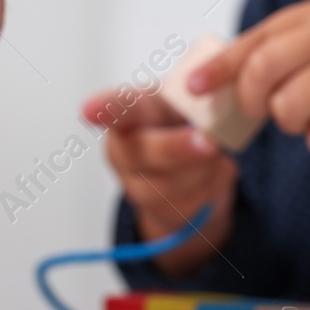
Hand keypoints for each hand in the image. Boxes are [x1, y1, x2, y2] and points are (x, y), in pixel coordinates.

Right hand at [81, 90, 235, 277]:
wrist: (191, 159)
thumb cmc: (184, 115)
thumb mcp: (190, 98)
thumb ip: (199, 103)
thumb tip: (214, 121)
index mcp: (132, 110)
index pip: (116, 107)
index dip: (104, 108)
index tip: (90, 110)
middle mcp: (124, 148)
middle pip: (145, 152)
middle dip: (178, 149)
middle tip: (209, 143)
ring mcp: (136, 184)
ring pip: (170, 184)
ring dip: (204, 168)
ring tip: (219, 150)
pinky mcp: (160, 211)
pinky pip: (192, 202)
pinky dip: (214, 184)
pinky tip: (217, 169)